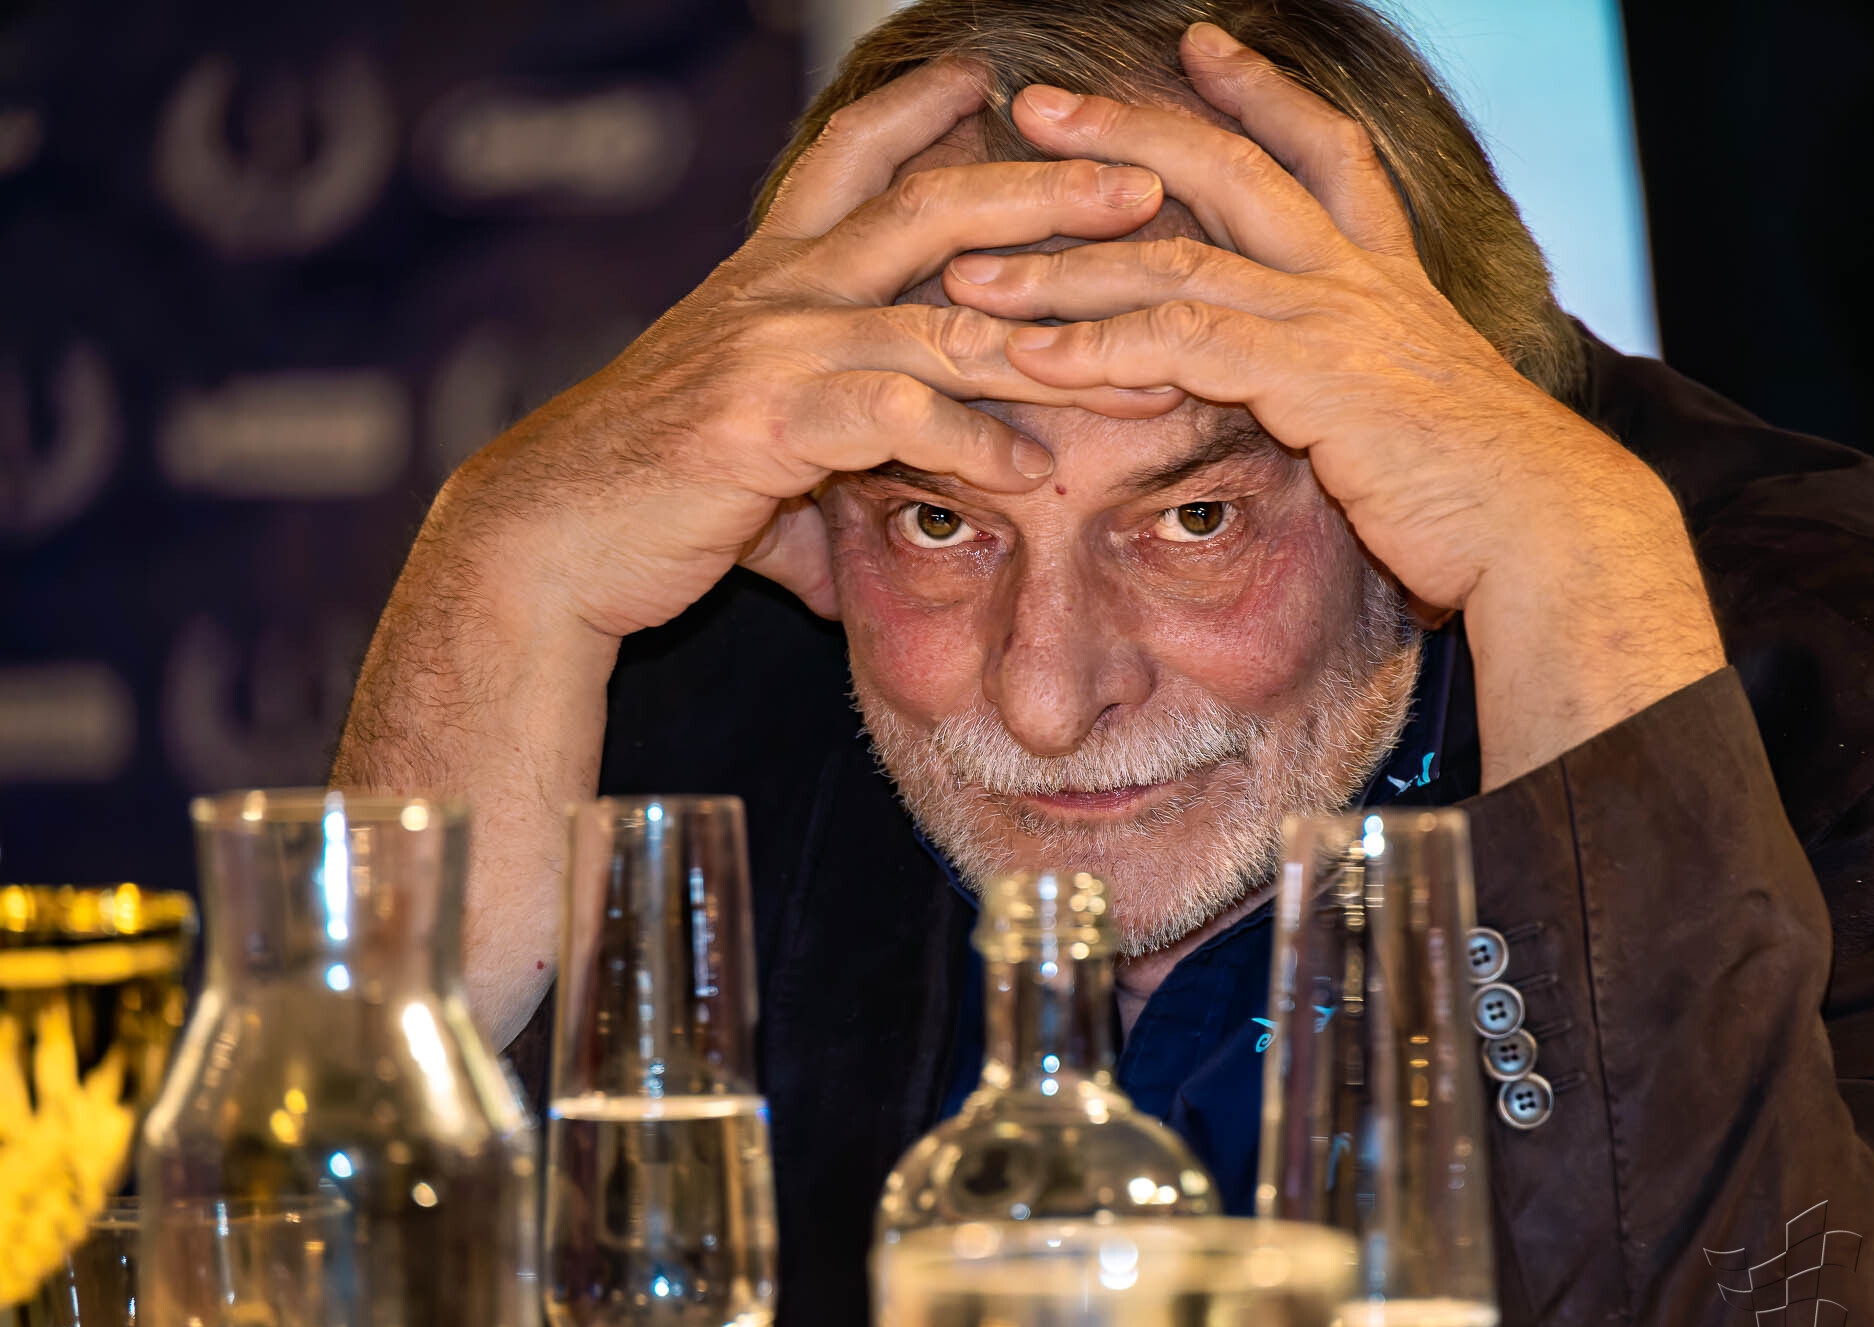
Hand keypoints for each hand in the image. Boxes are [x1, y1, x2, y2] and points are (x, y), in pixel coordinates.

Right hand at [436, 58, 1178, 634]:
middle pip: (932, 209)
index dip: (920, 109)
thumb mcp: (746, 422)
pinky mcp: (768, 422)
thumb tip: (894, 477)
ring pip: (943, 319)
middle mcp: (777, 288)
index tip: (990, 74)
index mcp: (769, 271)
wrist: (548, 536)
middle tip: (1144, 183)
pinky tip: (1032, 472)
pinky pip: (899, 416)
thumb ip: (829, 423)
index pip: (851, 157)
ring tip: (1154, 363)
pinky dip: (976, 443)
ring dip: (1058, 342)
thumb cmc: (653, 486)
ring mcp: (773, 348)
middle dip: (1047, 191)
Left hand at [941, 23, 1723, 782]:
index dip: (1260, 93)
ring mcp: (1333, 319)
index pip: (1321, 150)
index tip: (1200, 44)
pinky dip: (1096, 348)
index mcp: (1386, 276)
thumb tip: (1330, 411)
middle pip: (1226, 171)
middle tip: (1034, 106)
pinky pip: (1178, 345)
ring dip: (1064, 268)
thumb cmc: (1481, 493)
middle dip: (1123, 131)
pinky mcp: (1309, 379)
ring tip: (973, 270)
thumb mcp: (1418, 414)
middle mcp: (1357, 278)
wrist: (1543, 530)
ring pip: (1173, 261)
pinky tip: (1031, 357)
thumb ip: (1360, 386)